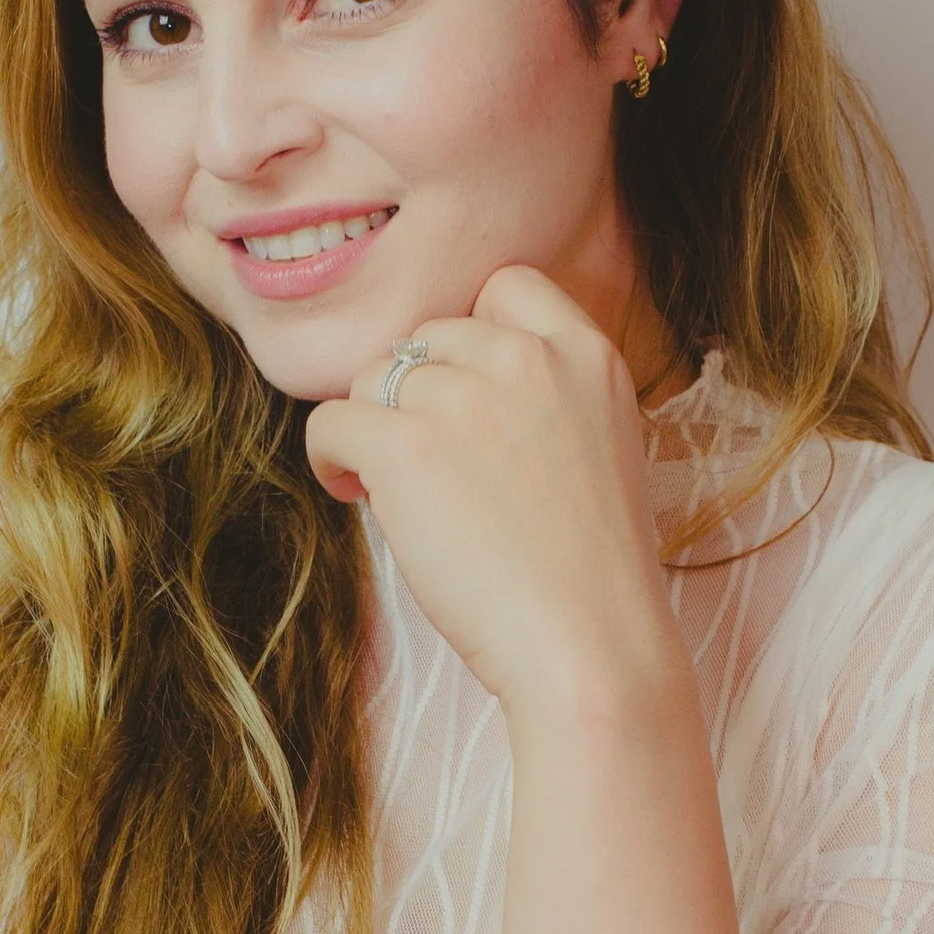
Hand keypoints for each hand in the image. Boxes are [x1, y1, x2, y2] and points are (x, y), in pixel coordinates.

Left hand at [303, 265, 686, 720]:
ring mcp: (465, 398)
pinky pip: (330, 420)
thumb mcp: (603, 447)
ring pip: (374, 375)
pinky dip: (330, 456)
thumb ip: (545, 395)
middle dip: (417, 392)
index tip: (465, 396)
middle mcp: (526, 359)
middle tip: (429, 463)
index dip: (472, 338)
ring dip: (373, 426)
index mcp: (586, 354)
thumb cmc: (592, 573)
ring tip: (395, 490)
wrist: (591, 647)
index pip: (507, 286)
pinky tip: (357, 494)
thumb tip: (454, 384)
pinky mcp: (406, 447)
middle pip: (429, 335)